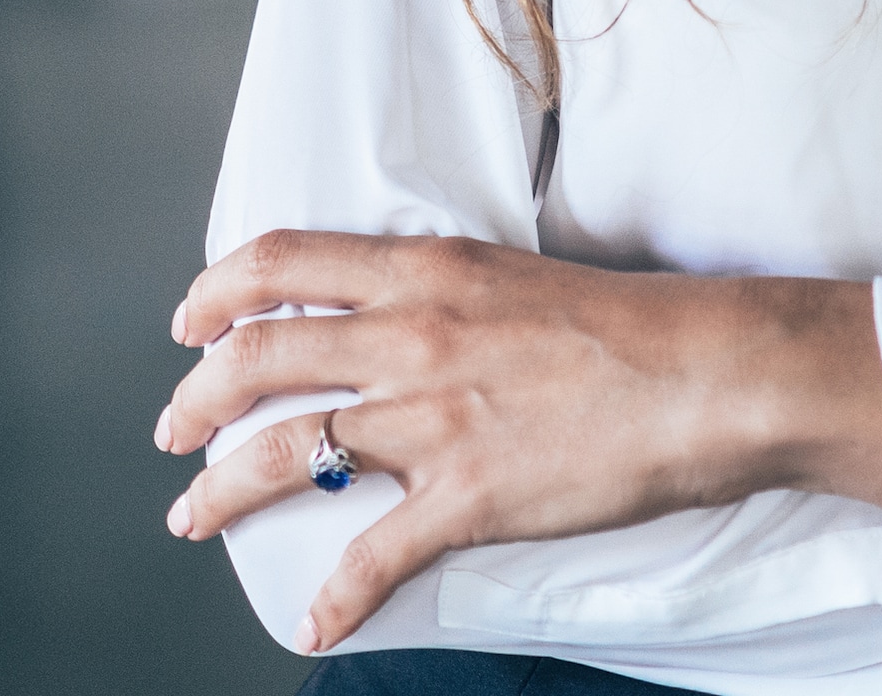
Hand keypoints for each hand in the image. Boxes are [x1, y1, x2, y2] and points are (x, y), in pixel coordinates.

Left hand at [156, 232, 881, 653]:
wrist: (710, 372)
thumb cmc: (633, 322)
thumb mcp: (515, 275)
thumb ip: (442, 290)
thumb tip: (393, 309)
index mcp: (424, 269)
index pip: (282, 259)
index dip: (216, 291)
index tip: (188, 319)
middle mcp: (411, 333)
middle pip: (258, 355)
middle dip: (194, 397)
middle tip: (171, 426)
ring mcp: (434, 416)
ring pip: (285, 448)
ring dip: (221, 490)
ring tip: (192, 513)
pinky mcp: (468, 493)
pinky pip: (373, 555)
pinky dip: (334, 597)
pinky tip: (313, 623)